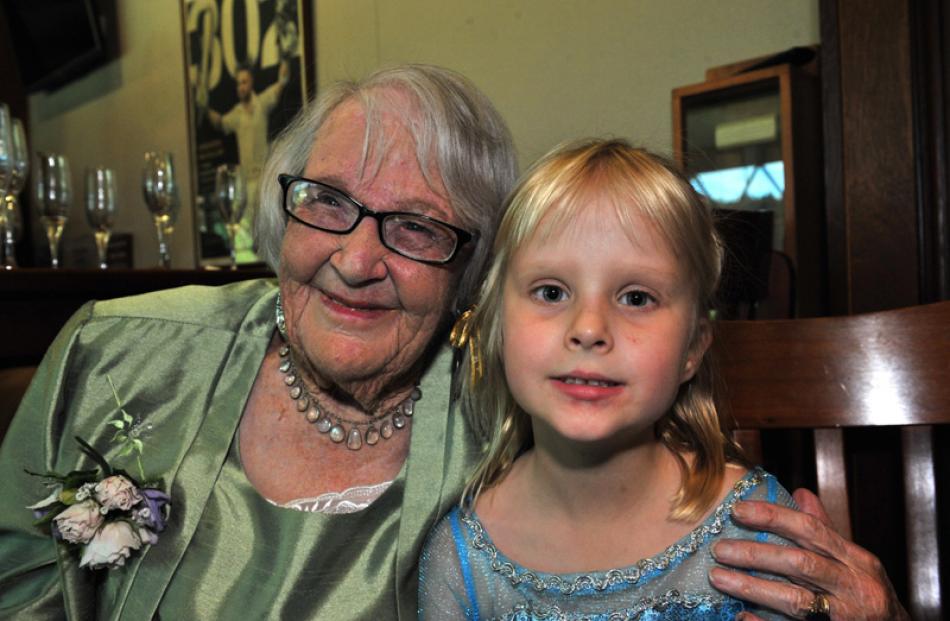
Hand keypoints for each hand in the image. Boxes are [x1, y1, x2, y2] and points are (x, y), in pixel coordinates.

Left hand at [708, 488, 908, 619]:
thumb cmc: (869, 599)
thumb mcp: (856, 563)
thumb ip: (826, 532)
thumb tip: (800, 494)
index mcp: (857, 561)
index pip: (811, 530)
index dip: (773, 517)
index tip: (737, 510)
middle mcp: (853, 587)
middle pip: (800, 564)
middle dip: (755, 554)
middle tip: (720, 548)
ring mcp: (845, 617)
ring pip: (795, 600)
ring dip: (752, 587)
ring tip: (718, 578)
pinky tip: (741, 616)